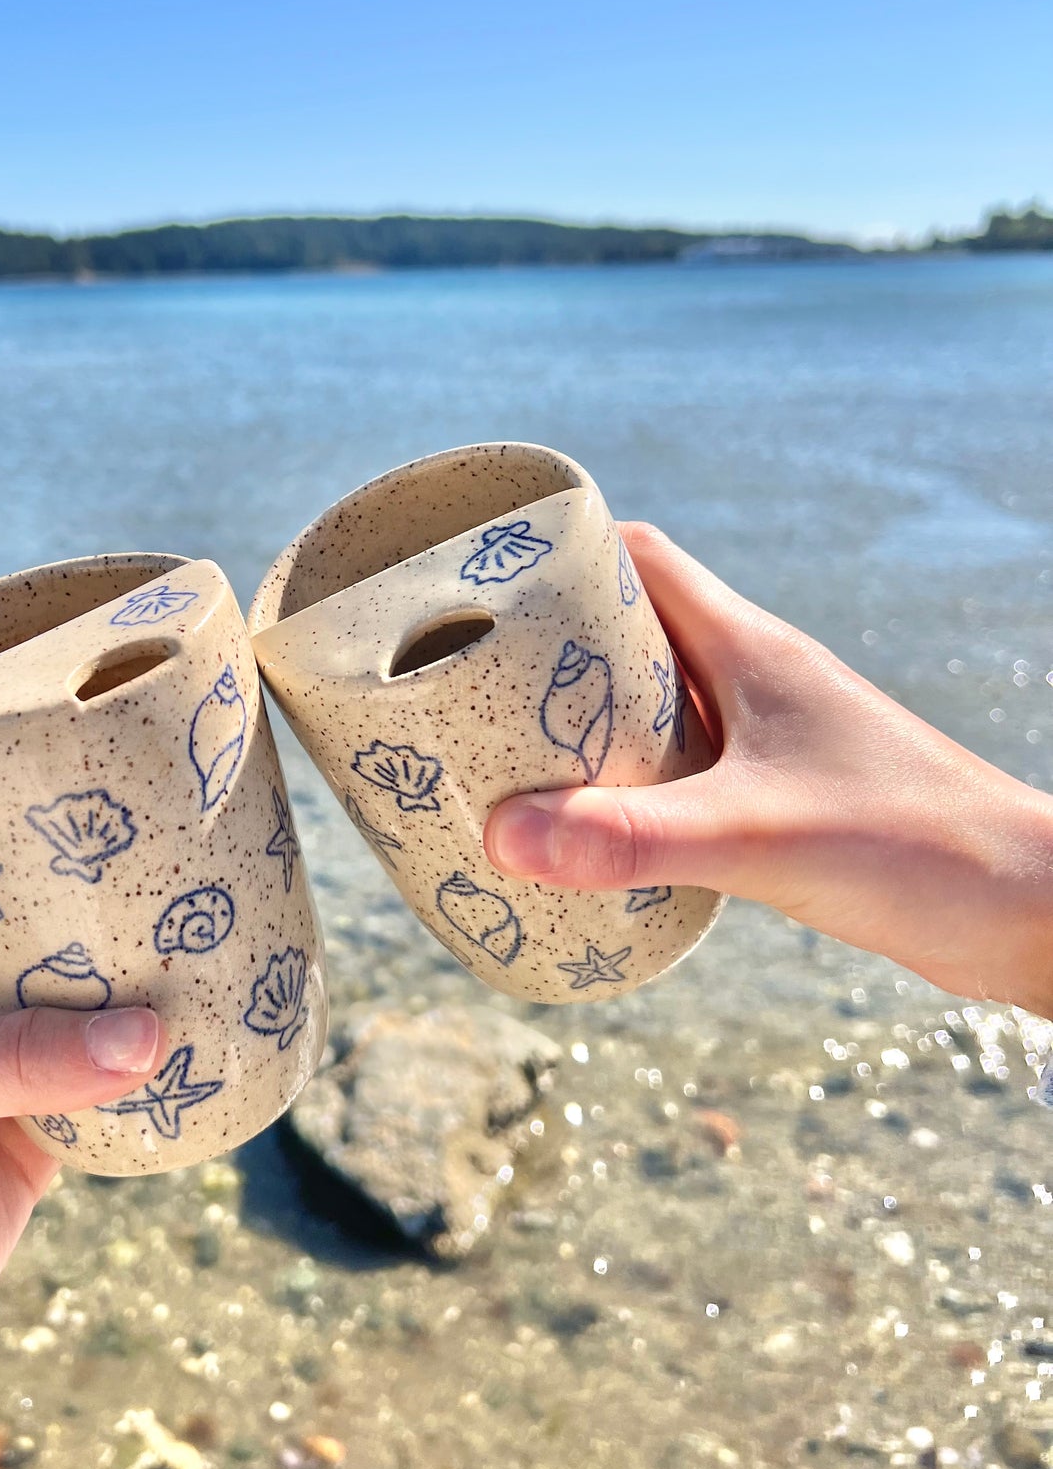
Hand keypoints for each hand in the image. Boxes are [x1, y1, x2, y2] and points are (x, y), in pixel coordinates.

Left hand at [0, 858, 164, 1468]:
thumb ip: (4, 1060)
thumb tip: (145, 1037)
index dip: (3, 820)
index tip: (85, 785)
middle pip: (33, 933)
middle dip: (98, 905)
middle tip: (180, 862)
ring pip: (81, 1016)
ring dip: (136, 993)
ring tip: (213, 946)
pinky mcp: (28, 1155)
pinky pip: (106, 1102)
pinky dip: (151, 1081)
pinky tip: (205, 1048)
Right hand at [484, 522, 1052, 1019]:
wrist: (1027, 910)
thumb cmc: (916, 846)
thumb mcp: (760, 836)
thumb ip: (634, 836)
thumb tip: (503, 835)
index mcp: (749, 648)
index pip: (638, 558)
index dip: (557, 559)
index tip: (480, 588)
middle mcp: (754, 679)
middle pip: (630, 632)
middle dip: (548, 654)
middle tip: (470, 695)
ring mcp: (769, 738)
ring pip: (653, 706)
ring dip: (584, 728)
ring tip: (506, 766)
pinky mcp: (780, 798)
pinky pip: (679, 772)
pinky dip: (627, 789)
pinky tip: (590, 836)